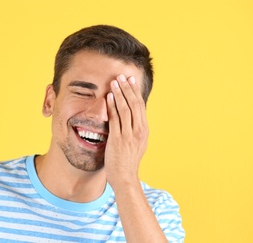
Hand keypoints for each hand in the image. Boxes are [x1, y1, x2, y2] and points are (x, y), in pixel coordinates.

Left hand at [105, 74, 148, 188]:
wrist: (125, 177)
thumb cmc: (128, 161)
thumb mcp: (136, 143)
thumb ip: (134, 129)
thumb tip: (130, 116)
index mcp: (144, 130)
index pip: (140, 106)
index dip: (135, 92)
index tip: (131, 81)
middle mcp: (139, 130)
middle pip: (134, 104)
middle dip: (128, 89)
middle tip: (122, 76)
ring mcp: (129, 135)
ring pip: (125, 109)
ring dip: (119, 93)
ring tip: (114, 82)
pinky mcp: (119, 139)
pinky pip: (115, 119)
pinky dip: (112, 106)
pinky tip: (109, 97)